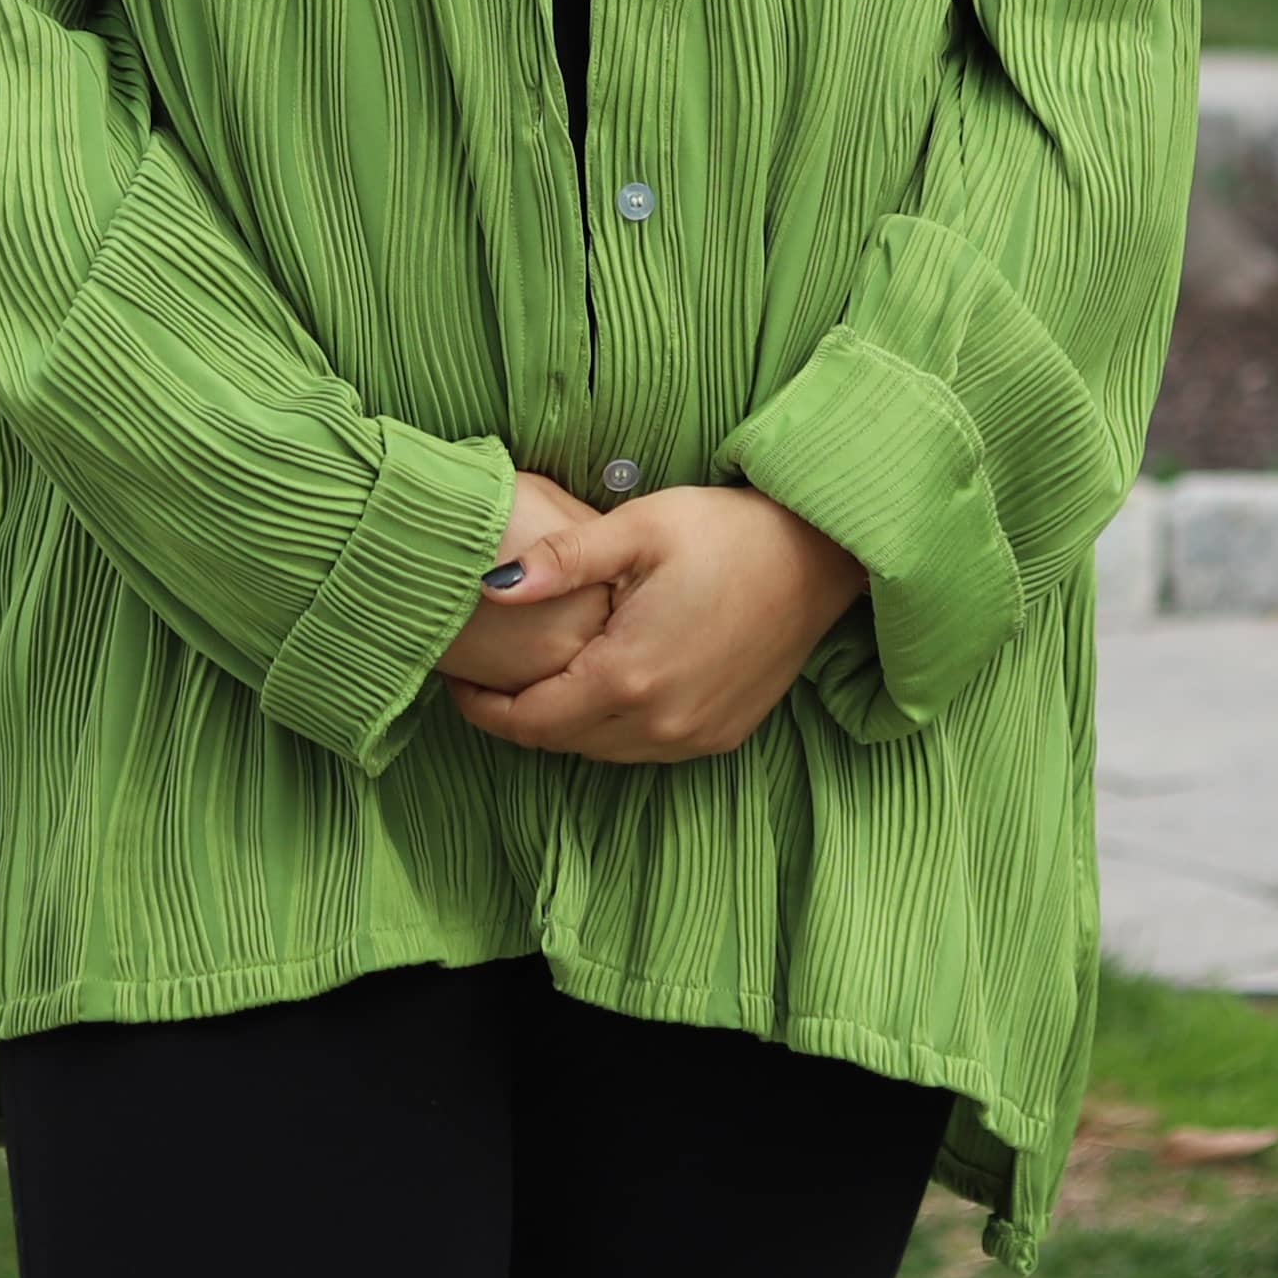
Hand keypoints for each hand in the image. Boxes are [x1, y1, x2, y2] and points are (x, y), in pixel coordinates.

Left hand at [445, 486, 861, 764]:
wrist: (819, 555)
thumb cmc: (727, 531)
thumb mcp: (639, 528)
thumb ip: (561, 560)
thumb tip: (491, 587)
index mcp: (629, 676)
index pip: (531, 720)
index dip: (485, 708)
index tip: (458, 683)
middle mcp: (661, 723)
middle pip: (562, 740)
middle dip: (519, 714)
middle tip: (489, 677)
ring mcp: (695, 736)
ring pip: (602, 750)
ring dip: (566, 723)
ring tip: (541, 678)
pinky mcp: (722, 734)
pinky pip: (645, 748)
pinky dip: (613, 726)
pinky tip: (605, 684)